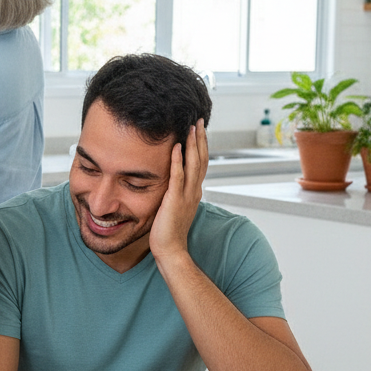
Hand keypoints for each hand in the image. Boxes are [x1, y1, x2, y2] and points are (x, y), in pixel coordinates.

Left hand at [149, 119, 207, 261]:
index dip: (201, 146)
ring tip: (193, 127)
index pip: (200, 164)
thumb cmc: (169, 231)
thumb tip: (172, 183)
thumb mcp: (175, 207)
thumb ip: (176, 193)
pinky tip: (177, 146)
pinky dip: (178, 160)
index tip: (200, 130)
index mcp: (194, 192)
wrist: (171, 250)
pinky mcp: (175, 200)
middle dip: (201, 139)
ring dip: (193, 144)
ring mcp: (186, 195)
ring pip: (193, 164)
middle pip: (201, 159)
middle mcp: (194, 191)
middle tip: (200, 120)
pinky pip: (177, 176)